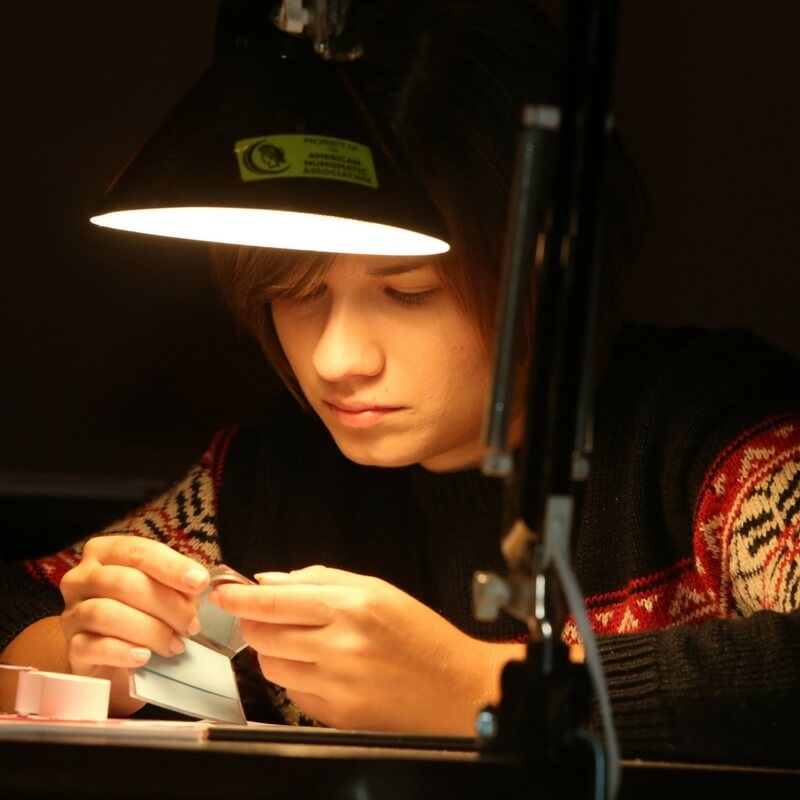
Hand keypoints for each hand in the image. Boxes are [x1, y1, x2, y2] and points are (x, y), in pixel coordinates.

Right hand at [59, 535, 209, 711]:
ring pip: (107, 613)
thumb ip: (175, 582)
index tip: (200, 583)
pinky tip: (145, 656)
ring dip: (150, 630)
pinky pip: (93, 647)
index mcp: (105, 552)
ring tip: (175, 645)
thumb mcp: (158, 588)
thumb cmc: (139, 610)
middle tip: (192, 625)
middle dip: (167, 604)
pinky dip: (123, 651)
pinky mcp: (70, 647)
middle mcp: (82, 577)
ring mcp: (72, 612)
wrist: (110, 653)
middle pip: (125, 583)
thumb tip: (198, 584)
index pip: (139, 552)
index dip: (171, 567)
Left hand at [210, 565, 523, 733]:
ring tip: (300, 641)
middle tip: (263, 614)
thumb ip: (320, 579)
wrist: (454, 687)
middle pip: (264, 634)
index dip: (239, 597)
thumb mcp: (376, 589)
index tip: (223, 593)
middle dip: (254, 621)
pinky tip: (319, 667)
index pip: (274, 601)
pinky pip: (292, 692)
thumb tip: (269, 580)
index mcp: (350, 606)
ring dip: (274, 649)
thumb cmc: (419, 634)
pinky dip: (294, 677)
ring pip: (272, 665)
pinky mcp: (336, 714)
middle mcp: (340, 645)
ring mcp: (337, 684)